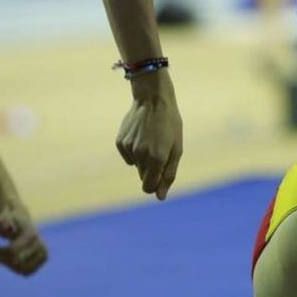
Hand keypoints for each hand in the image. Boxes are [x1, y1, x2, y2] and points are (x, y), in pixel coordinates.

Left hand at [0, 203, 46, 275]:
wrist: (23, 221)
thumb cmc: (10, 220)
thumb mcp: (3, 218)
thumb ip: (4, 222)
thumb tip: (9, 229)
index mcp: (31, 234)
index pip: (12, 252)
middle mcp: (41, 244)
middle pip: (16, 262)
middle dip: (2, 258)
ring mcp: (44, 252)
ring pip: (21, 269)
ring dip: (8, 264)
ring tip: (1, 255)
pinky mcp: (44, 259)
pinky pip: (26, 272)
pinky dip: (15, 268)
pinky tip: (10, 258)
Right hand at [115, 82, 182, 199]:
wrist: (153, 99)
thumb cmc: (169, 124)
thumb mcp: (176, 148)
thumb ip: (169, 175)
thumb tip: (160, 197)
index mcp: (157, 158)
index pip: (149, 187)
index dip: (155, 186)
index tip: (159, 178)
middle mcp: (141, 155)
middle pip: (143, 177)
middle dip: (151, 170)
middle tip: (159, 151)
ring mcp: (129, 148)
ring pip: (136, 165)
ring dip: (144, 158)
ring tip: (151, 138)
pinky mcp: (120, 142)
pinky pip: (128, 155)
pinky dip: (134, 150)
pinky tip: (141, 135)